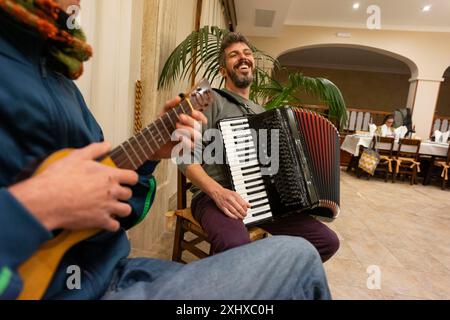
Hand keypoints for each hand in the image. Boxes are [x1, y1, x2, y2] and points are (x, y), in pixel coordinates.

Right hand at [9, 142, 137, 231]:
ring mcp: (107, 208)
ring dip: (120, 209)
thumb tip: (107, 144)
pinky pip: (115, 226)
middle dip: (122, 193)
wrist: (47, 199)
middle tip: (112, 193)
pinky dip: (112, 225)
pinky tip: (105, 221)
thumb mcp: (77, 157)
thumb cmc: (60, 177)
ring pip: (126, 210)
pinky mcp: (99, 221)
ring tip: (112, 207)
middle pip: (129, 194)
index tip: (124, 180)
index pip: (133, 177)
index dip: (129, 178)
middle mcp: (112, 192)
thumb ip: (95, 149)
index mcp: (109, 176)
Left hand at [151, 96, 206, 158]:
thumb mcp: (164, 113)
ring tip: (176, 126)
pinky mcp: (186, 149)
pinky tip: (178, 136)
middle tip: (180, 117)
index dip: (200, 115)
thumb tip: (178, 98)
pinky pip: (191, 145)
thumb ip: (170, 105)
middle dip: (190, 120)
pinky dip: (186, 141)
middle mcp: (191, 130)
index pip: (200, 118)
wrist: (151, 140)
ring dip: (187, 130)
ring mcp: (189, 140)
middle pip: (199, 126)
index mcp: (188, 121)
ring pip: (197, 136)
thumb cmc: (160, 126)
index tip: (193, 112)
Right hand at [210, 187, 250, 219]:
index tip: (246, 210)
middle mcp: (231, 199)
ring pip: (234, 212)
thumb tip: (249, 206)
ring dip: (239, 216)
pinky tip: (236, 217)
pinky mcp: (222, 207)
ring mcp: (226, 204)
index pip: (243, 204)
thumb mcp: (236, 195)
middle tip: (245, 215)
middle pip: (239, 208)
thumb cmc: (227, 193)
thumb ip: (243, 200)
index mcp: (235, 196)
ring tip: (242, 217)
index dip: (245, 209)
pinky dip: (233, 216)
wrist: (217, 192)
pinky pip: (228, 213)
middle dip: (243, 213)